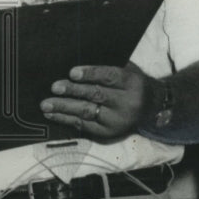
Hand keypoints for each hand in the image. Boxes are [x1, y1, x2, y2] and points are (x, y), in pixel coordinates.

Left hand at [40, 61, 156, 138]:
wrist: (152, 107)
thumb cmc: (133, 84)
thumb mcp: (129, 70)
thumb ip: (109, 67)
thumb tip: (79, 65)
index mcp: (133, 83)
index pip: (111, 77)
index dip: (91, 74)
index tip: (72, 72)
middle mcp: (127, 103)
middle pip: (97, 95)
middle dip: (73, 91)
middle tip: (55, 87)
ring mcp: (117, 120)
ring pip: (87, 112)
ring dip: (64, 107)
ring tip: (46, 104)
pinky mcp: (109, 133)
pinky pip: (84, 125)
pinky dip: (66, 119)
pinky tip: (53, 114)